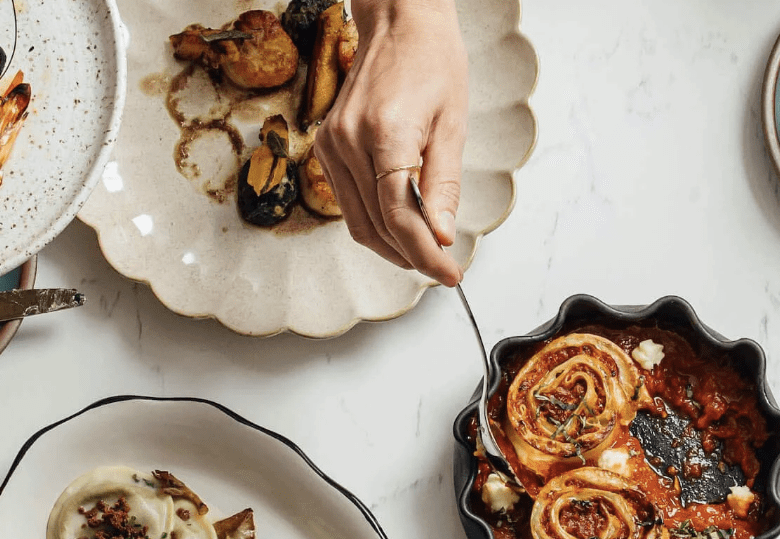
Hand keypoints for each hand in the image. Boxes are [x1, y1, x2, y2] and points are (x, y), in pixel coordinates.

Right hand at [314, 0, 467, 285]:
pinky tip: (399, 229)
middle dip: (412, 256)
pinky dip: (375, 225)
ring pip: (358, 224)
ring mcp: (332, 146)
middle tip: (441, 267)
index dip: (425, 254)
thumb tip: (442, 236)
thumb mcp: (452, 123)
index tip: (448, 272)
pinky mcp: (326, 148)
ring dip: (391, 247)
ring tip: (423, 254)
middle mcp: (349, 142)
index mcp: (384, 133)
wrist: (398, 23)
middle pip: (377, 227)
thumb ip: (444, 186)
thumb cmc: (431, 62)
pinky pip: (348, 205)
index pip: (400, 217)